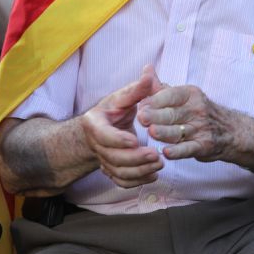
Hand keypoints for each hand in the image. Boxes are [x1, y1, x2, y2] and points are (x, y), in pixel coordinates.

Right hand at [79, 66, 165, 187]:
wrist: (103, 126)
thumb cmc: (114, 108)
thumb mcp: (123, 96)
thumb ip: (137, 87)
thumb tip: (149, 71)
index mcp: (94, 123)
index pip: (103, 135)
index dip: (118, 140)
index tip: (135, 140)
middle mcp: (95, 144)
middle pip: (113, 158)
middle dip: (135, 159)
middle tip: (156, 156)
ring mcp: (102, 159)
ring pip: (118, 172)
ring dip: (140, 171)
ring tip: (159, 164)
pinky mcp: (110, 170)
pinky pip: (121, 181)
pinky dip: (137, 182)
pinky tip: (153, 176)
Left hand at [138, 77, 249, 163]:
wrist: (231, 131)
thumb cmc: (198, 111)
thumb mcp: (184, 95)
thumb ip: (161, 87)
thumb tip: (145, 69)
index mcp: (190, 94)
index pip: (170, 95)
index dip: (154, 100)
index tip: (139, 105)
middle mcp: (197, 109)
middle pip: (172, 113)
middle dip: (156, 116)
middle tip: (141, 118)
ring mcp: (201, 128)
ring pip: (178, 132)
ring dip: (164, 132)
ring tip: (152, 132)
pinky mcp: (204, 146)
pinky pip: (188, 149)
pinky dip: (178, 151)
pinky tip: (167, 152)